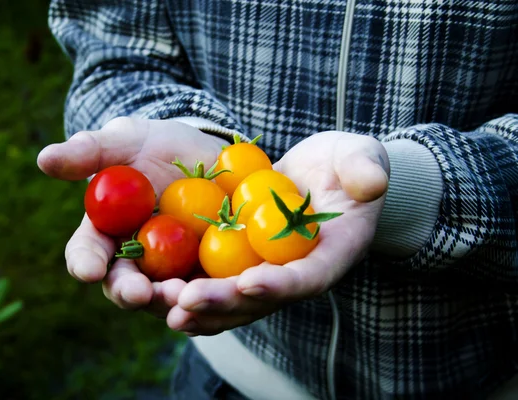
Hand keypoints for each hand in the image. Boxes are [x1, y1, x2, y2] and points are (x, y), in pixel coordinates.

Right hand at [37, 117, 227, 316]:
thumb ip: (91, 151)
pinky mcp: (208, 276)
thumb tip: (45, 158)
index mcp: (107, 233)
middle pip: (124, 286)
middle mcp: (135, 261)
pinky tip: (219, 298)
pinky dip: (210, 304)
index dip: (85, 262)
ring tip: (180, 295)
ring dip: (169, 302)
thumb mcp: (128, 141)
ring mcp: (172, 272)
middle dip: (128, 292)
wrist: (209, 156)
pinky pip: (207, 298)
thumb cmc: (158, 147)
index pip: (87, 253)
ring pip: (165, 299)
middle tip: (139, 293)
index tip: (89, 270)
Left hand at [168, 131, 389, 334]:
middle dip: (223, 303)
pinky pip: (210, 281)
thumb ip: (365, 168)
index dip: (282, 284)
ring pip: (228, 300)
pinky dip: (182, 287)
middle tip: (186, 302)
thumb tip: (370, 184)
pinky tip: (149, 285)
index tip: (251, 281)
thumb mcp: (359, 157)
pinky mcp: (238, 263)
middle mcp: (292, 275)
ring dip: (193, 306)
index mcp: (328, 256)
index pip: (308, 278)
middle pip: (258, 300)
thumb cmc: (345, 166)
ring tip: (157, 300)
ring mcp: (263, 272)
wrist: (321, 178)